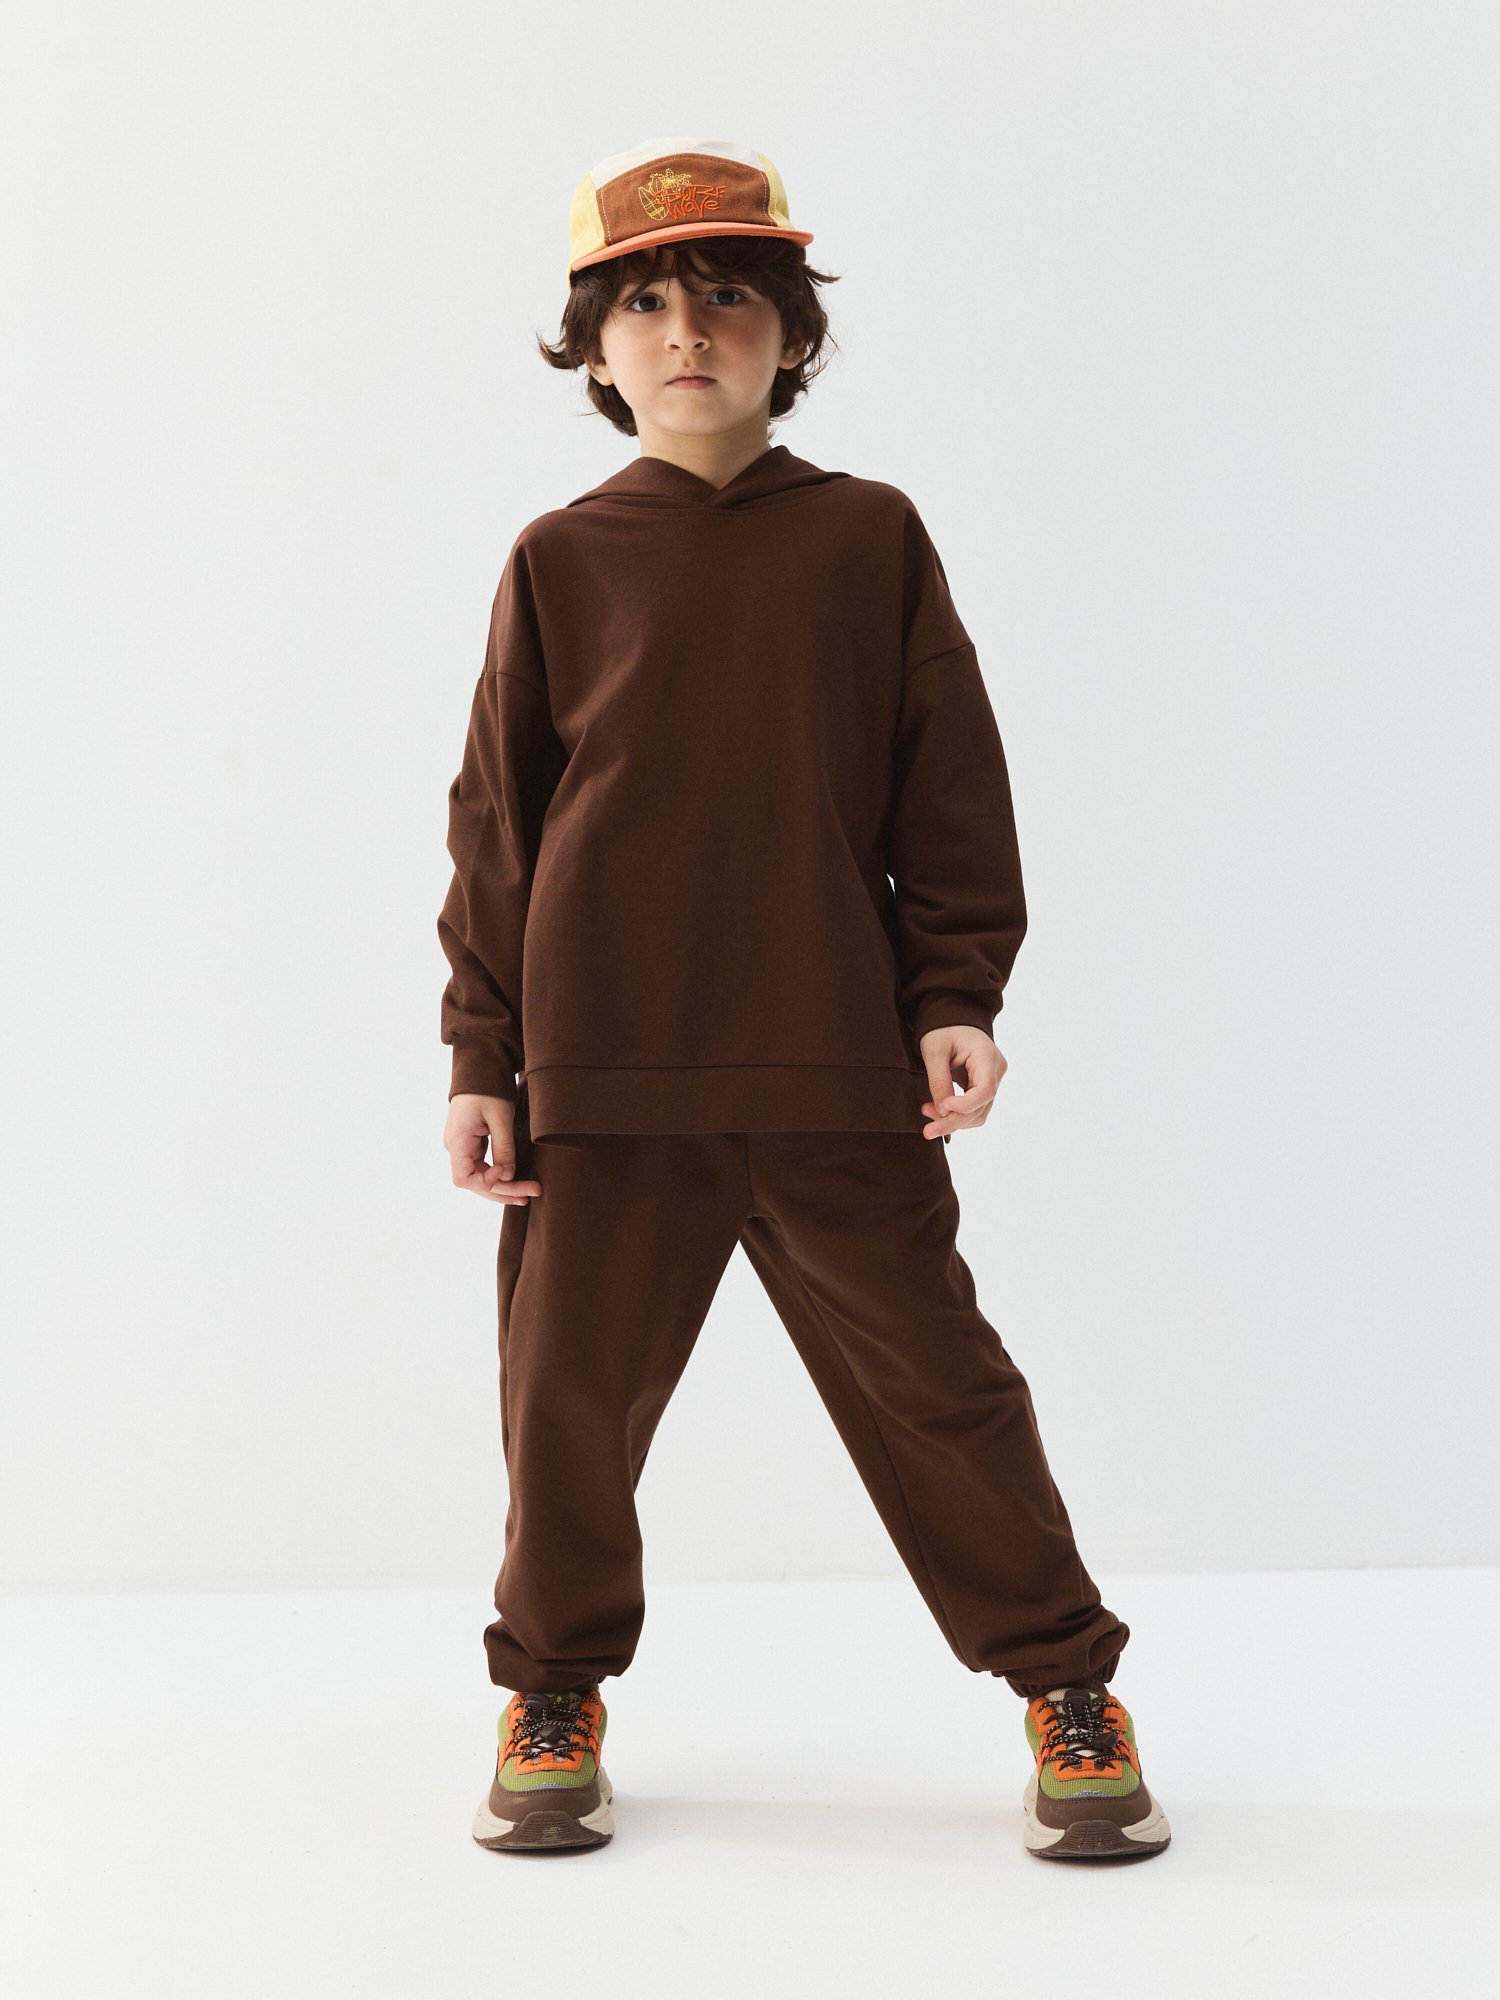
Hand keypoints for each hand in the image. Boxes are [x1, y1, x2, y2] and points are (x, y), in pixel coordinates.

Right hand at [443, 1093, 542, 1204]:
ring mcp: (462, 1147)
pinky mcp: (470, 1144)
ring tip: (528, 1193)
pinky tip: (516, 1182)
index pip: (464, 1179)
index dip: (486, 1183)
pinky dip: (499, 1176)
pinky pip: (483, 1167)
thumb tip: (508, 1176)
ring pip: (480, 1177)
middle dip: (503, 1190)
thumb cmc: (488, 1088)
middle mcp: (455, 1147)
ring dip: (504, 1187)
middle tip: (531, 1194)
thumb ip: (504, 1147)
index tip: (506, 1172)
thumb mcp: (500, 1116)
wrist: (480, 1069)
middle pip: (475, 1182)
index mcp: (458, 1140)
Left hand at [918, 1025, 1006, 1139]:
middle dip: (953, 1121)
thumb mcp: (934, 1050)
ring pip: (978, 1113)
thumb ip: (938, 1080)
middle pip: (980, 1107)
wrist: (951, 1020)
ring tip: (928, 1114)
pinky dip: (956, 1114)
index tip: (942, 1107)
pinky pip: (974, 1109)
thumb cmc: (942, 1029)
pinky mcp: (984, 1087)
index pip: (985, 1091)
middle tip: (927, 1130)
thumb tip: (943, 1112)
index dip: (965, 1106)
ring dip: (953, 1120)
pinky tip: (938, 1110)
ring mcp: (993, 1080)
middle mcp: (996, 1070)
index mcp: (987, 1056)